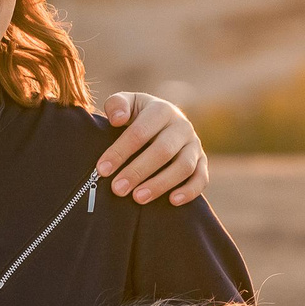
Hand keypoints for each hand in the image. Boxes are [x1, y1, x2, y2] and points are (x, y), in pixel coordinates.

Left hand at [96, 92, 210, 205]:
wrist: (163, 122)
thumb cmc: (138, 116)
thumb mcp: (126, 104)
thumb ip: (117, 105)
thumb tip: (117, 119)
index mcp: (161, 110)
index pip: (140, 132)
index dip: (120, 151)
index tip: (102, 170)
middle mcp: (182, 126)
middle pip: (163, 151)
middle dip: (138, 171)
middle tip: (117, 189)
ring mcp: (194, 144)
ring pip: (183, 166)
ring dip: (160, 184)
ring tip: (138, 198)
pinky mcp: (202, 162)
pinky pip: (201, 178)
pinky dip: (190, 191)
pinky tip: (172, 201)